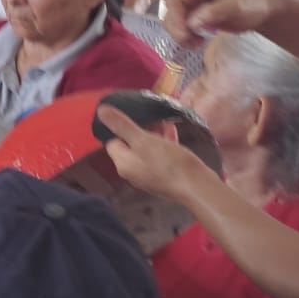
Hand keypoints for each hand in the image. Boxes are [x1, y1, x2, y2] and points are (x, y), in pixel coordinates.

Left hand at [96, 106, 213, 200]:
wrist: (197, 187)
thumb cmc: (168, 162)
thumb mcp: (143, 139)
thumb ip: (122, 125)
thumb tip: (101, 111)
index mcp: (123, 163)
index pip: (113, 141)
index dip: (120, 128)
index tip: (132, 116)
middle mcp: (132, 172)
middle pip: (130, 145)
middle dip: (140, 130)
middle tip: (150, 117)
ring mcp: (149, 176)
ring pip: (146, 150)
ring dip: (153, 135)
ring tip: (163, 122)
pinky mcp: (164, 176)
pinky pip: (160, 156)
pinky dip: (164, 144)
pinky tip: (173, 133)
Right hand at [162, 0, 278, 45]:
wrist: (263, 11)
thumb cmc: (252, 4)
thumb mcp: (236, 6)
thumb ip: (214, 12)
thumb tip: (192, 22)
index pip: (175, 0)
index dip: (175, 18)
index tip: (184, 35)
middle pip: (171, 11)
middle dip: (176, 29)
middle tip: (190, 42)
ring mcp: (193, 5)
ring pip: (174, 21)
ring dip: (180, 34)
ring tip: (196, 43)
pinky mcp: (196, 16)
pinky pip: (182, 27)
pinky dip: (186, 37)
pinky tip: (198, 42)